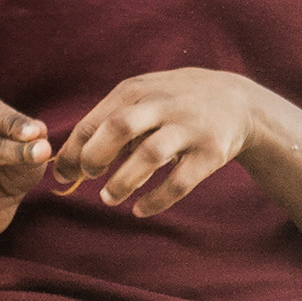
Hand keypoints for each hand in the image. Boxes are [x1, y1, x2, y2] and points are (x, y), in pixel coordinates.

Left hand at [48, 69, 267, 218]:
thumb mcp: (144, 97)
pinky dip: (157, 199)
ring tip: (109, 198)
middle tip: (88, 177)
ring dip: (124, 181)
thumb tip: (72, 160)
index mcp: (136, 91)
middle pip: (119, 128)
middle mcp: (161, 106)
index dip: (75, 150)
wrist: (237, 102)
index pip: (95, 121)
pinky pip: (180, 182)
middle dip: (96, 156)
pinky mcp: (209, 153)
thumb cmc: (175, 103)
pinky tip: (140, 210)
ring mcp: (188, 129)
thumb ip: (111, 122)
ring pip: (150, 156)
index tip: (64, 173)